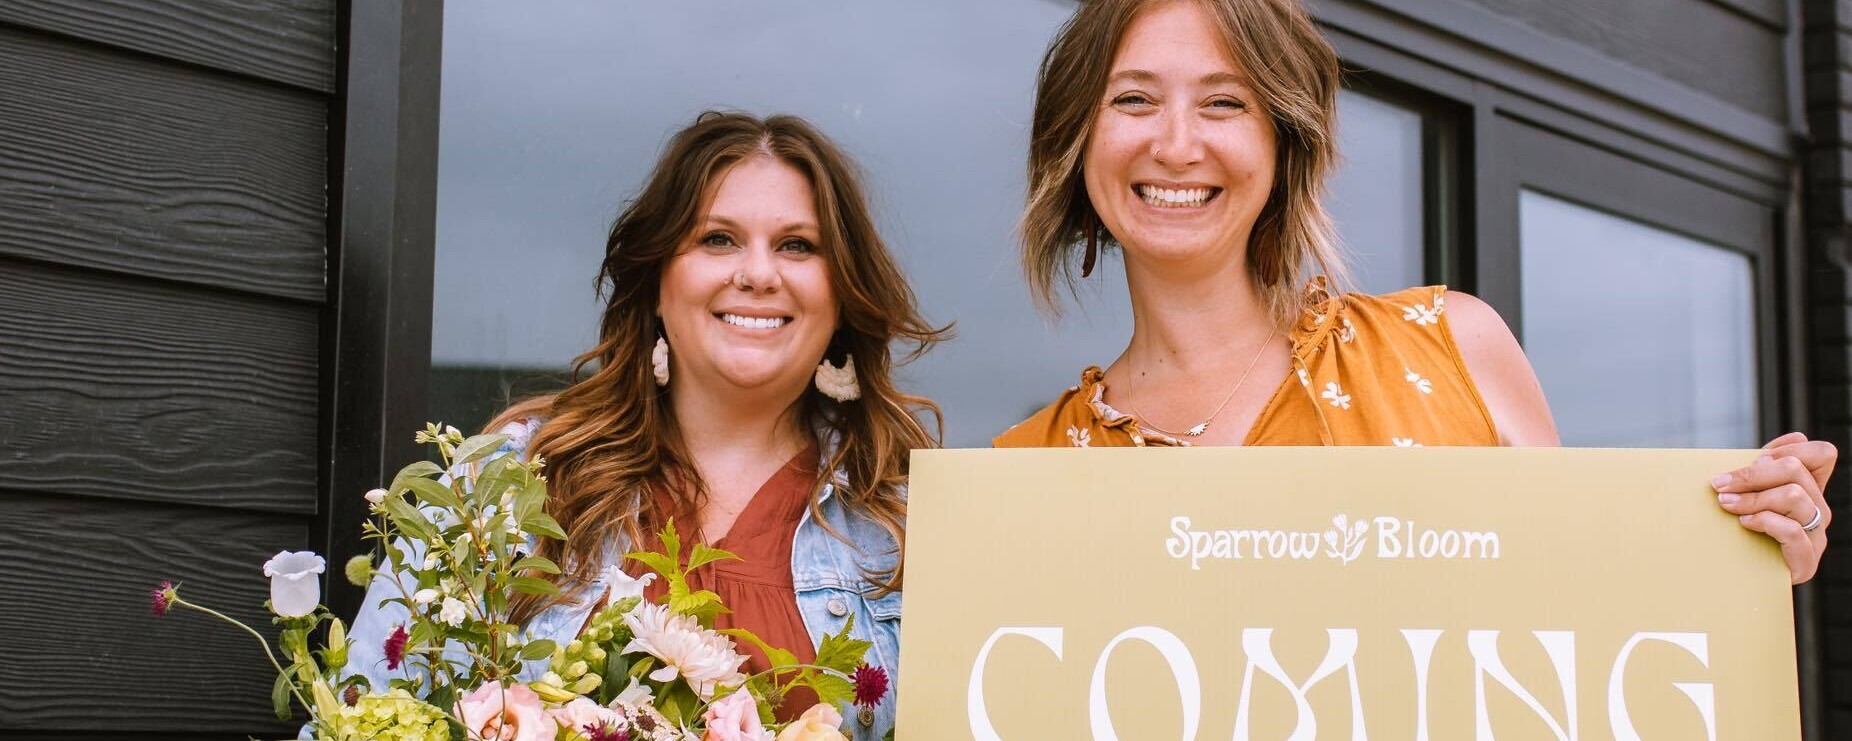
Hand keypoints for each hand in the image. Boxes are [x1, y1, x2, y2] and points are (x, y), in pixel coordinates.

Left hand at [1712, 432, 1835, 583]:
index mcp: (1811, 490)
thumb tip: (1797, 435)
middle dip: (1752, 474)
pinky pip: (1792, 531)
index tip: (1754, 458)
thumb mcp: (1750, 493)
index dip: (1788, 449)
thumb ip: (1764, 467)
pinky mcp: (1806, 562)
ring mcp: (1816, 537)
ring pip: (1793, 496)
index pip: (1822, 454)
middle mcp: (1819, 511)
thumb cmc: (1738, 528)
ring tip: (1726, 504)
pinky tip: (1744, 523)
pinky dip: (1764, 521)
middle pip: (1796, 471)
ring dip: (1753, 497)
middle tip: (1720, 484)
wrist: (1732, 579)